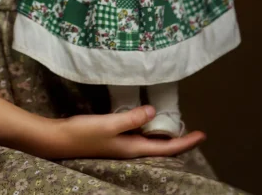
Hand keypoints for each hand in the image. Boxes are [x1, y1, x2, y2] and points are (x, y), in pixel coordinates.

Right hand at [28, 106, 204, 159]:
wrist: (59, 140)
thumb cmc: (84, 133)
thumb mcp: (110, 124)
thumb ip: (132, 118)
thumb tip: (154, 112)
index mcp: (133, 148)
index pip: (166, 148)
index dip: (185, 142)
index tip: (202, 134)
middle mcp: (130, 149)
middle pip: (161, 147)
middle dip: (178, 140)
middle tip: (192, 128)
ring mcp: (121, 145)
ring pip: (149, 142)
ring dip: (163, 135)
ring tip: (176, 124)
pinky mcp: (112, 138)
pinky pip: (137, 135)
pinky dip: (147, 129)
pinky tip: (146, 121)